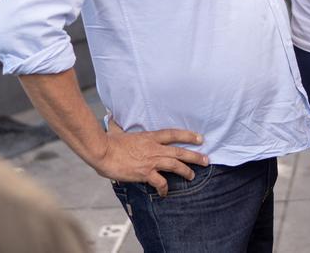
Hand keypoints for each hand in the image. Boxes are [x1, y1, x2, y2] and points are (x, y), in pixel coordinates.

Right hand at [94, 120, 208, 195]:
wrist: (103, 152)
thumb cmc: (108, 142)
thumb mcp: (116, 130)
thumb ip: (117, 125)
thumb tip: (110, 117)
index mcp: (149, 137)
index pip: (173, 134)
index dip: (188, 135)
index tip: (199, 138)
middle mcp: (154, 148)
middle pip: (180, 151)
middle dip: (195, 156)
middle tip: (206, 160)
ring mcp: (151, 161)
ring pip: (175, 165)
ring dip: (186, 171)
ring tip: (192, 176)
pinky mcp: (145, 173)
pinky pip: (160, 182)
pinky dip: (164, 188)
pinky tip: (165, 192)